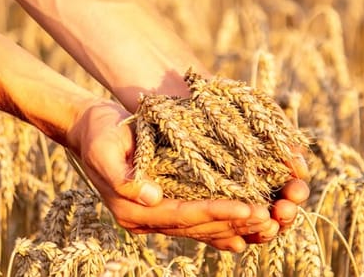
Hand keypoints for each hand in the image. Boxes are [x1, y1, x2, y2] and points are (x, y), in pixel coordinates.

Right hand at [64, 99, 308, 250]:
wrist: (92, 128)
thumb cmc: (101, 131)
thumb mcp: (104, 146)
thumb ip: (122, 175)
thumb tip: (151, 196)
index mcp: (131, 209)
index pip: (183, 215)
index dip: (217, 212)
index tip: (248, 209)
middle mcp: (145, 219)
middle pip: (198, 227)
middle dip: (235, 223)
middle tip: (270, 218)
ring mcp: (156, 217)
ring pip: (202, 229)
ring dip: (236, 228)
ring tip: (269, 224)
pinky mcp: (167, 208)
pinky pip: (199, 224)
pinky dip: (224, 229)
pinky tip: (248, 234)